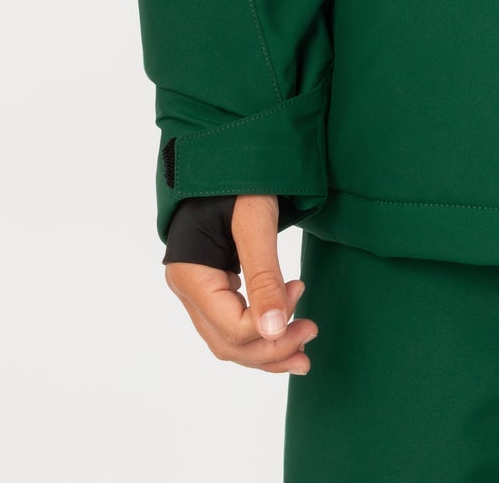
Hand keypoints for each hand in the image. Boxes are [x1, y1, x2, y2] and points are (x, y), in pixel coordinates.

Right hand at [164, 193, 316, 372]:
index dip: (269, 329)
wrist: (226, 149)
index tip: (301, 298)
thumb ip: (264, 277)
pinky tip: (282, 334)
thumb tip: (274, 332)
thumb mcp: (255, 221)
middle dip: (270, 348)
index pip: (230, 328)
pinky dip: (256, 334)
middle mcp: (186, 289)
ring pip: (226, 340)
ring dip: (265, 349)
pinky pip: (229, 323)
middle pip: (226, 343)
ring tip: (304, 349)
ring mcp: (195, 290)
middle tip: (312, 334)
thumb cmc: (237, 177)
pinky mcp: (210, 285)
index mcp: (190, 275)